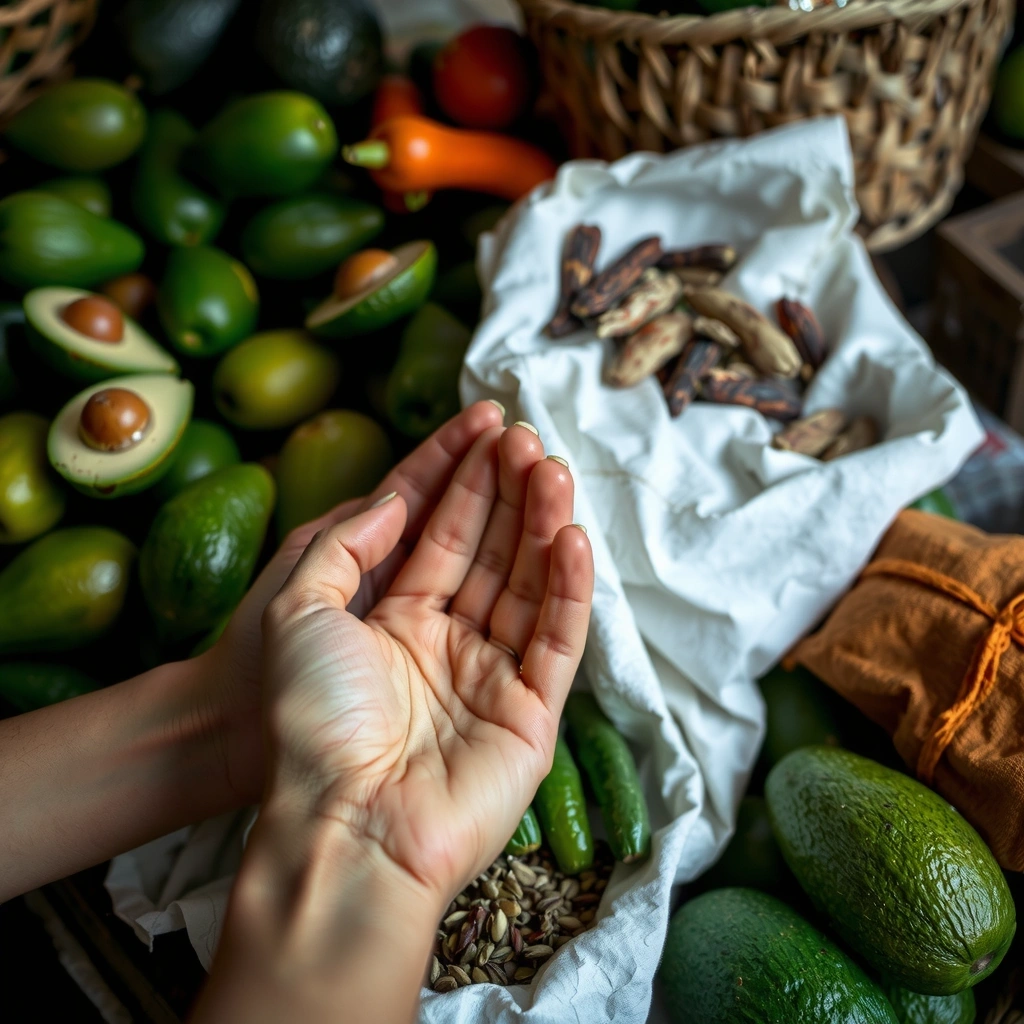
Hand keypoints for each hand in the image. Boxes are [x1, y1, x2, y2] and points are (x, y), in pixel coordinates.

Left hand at [261, 423, 593, 902]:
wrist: (341, 824)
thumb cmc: (307, 720)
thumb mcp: (298, 610)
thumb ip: (343, 546)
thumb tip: (391, 497)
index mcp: (394, 620)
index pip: (440, 533)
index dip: (464, 479)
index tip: (489, 425)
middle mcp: (447, 643)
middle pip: (491, 552)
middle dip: (509, 493)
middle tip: (530, 438)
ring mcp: (492, 677)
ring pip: (530, 587)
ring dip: (544, 527)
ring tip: (555, 470)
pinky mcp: (531, 714)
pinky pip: (558, 641)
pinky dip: (571, 591)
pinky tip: (572, 538)